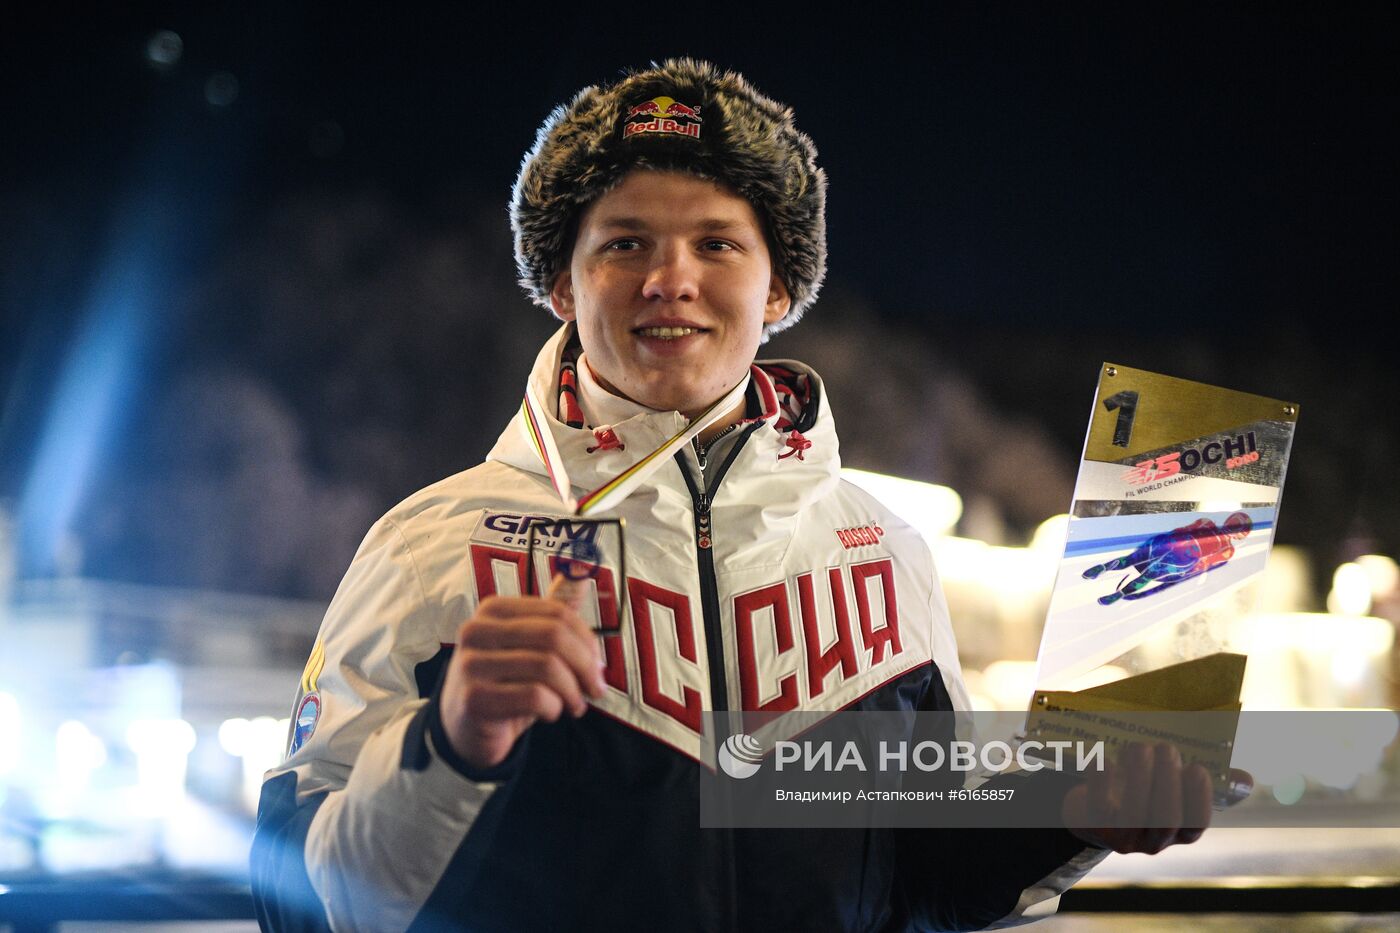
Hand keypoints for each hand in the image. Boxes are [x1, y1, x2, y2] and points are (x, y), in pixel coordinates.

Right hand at [438, 576, 605, 770]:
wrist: (464, 728)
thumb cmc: (505, 682)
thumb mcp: (529, 645)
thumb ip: (553, 612)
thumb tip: (581, 572)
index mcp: (493, 609)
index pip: (557, 613)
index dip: (587, 640)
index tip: (597, 665)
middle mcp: (476, 631)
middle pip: (553, 636)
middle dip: (585, 665)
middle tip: (595, 689)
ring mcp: (471, 664)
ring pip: (547, 667)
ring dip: (572, 691)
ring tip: (575, 705)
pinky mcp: (474, 699)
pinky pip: (535, 697)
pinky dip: (553, 708)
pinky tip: (550, 713)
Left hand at [1061, 742, 1252, 853]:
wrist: (1091, 808)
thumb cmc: (1142, 788)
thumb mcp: (1172, 784)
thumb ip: (1207, 780)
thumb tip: (1246, 780)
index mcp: (1178, 830)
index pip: (1195, 824)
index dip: (1199, 798)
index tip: (1198, 768)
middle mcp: (1153, 840)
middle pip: (1165, 820)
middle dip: (1168, 782)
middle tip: (1166, 748)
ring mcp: (1123, 836)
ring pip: (1134, 815)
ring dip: (1140, 777)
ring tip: (1141, 746)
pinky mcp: (1094, 825)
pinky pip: (1099, 808)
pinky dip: (1102, 782)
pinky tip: (1106, 759)